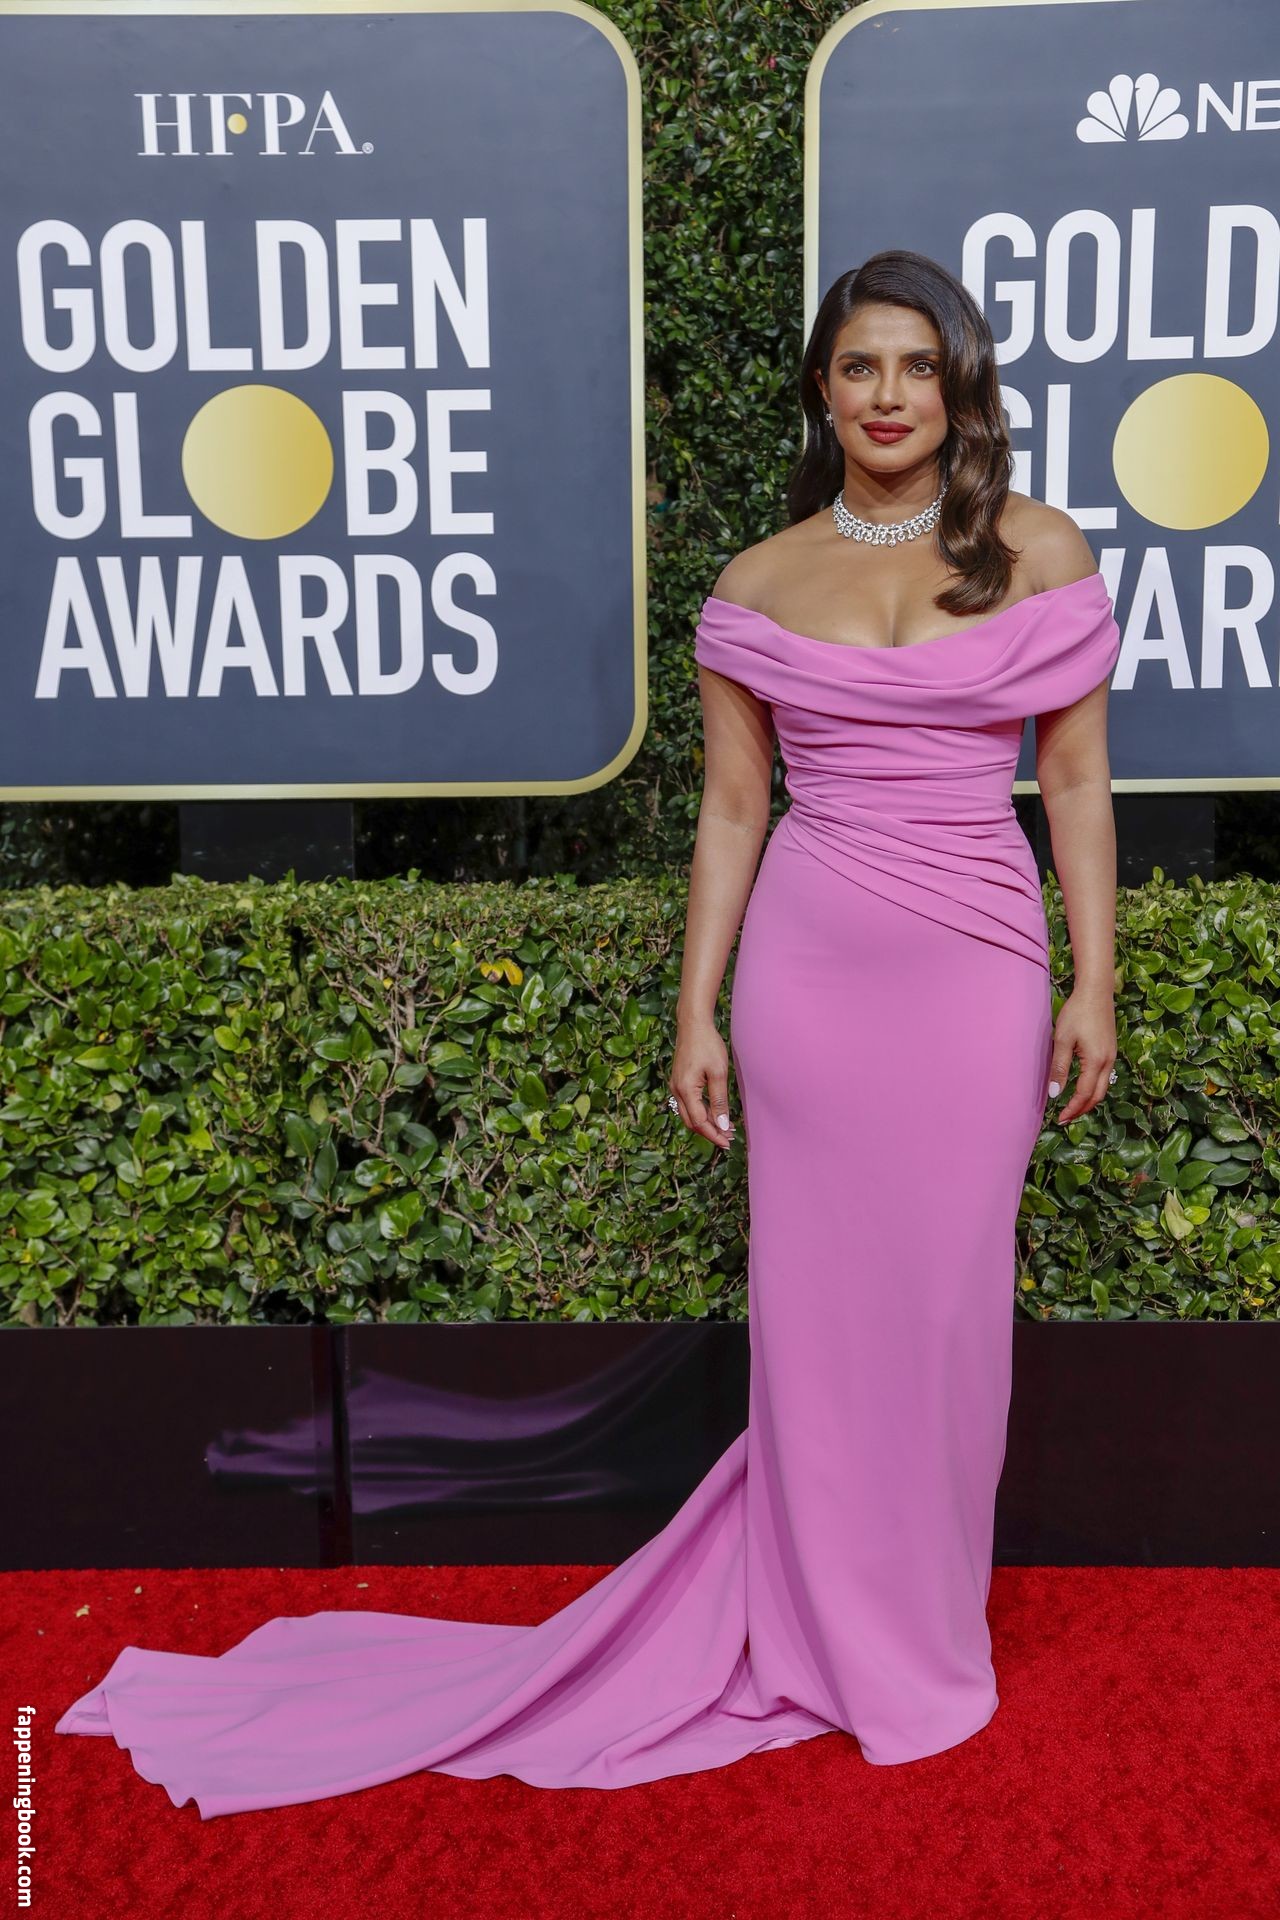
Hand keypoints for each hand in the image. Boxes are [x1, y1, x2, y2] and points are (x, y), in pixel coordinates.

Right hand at [669, 1017, 736, 1150]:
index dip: (714, 1135)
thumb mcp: (719, 1073)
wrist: (693, 1025)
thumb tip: (722, 1124)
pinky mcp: (679, 1082)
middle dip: (710, 1133)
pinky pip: (689, 1105)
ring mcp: (676, 1086)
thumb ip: (719, 1100)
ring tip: (725, 1128)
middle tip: (729, 1139)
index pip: (700, 1122)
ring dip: (706, 1124)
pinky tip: (715, 1113)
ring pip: (689, 1115)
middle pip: (692, 1122)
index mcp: (685, 1090)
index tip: (728, 1143)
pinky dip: (702, 1113)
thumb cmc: (707, 1045)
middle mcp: (677, 1091)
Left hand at [1046, 987, 1116, 1123]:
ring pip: (1103, 1087)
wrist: (1096, 991)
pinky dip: (1093, 1088)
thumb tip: (1055, 1094)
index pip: (1084, 1094)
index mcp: (1096, 1061)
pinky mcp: (1110, 1050)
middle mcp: (1108, 1062)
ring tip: (1073, 1106)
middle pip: (1098, 1096)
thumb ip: (1059, 1068)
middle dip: (1082, 1110)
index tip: (1060, 1119)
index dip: (1072, 1109)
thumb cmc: (1077, 1012)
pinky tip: (1082, 1087)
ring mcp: (1112, 1056)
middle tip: (1066, 1118)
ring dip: (1089, 1100)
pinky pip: (1104, 1077)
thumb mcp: (1062, 1040)